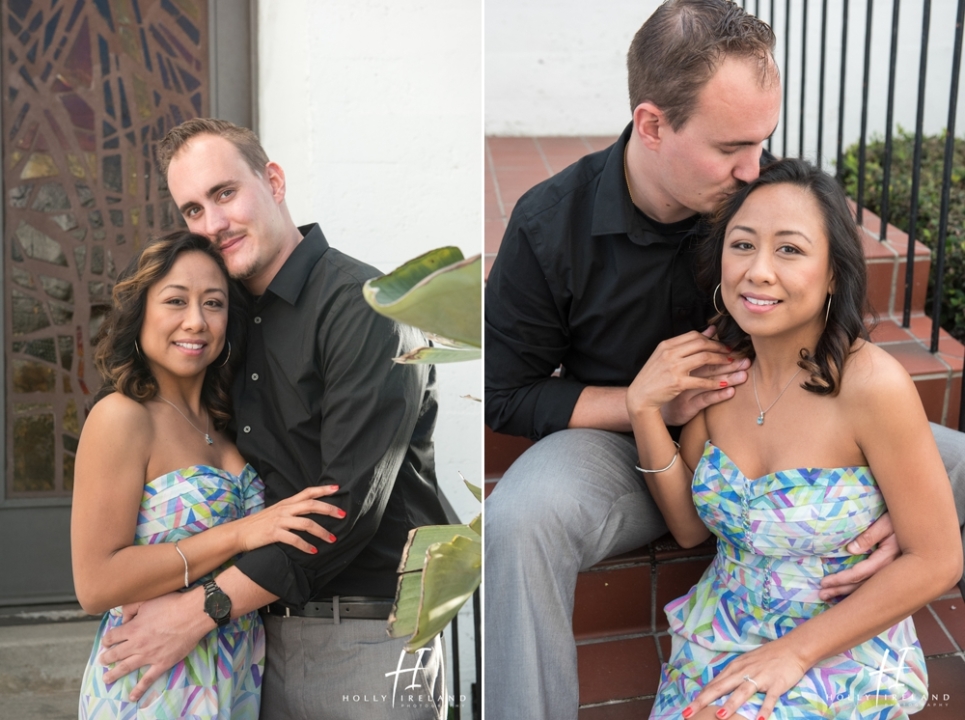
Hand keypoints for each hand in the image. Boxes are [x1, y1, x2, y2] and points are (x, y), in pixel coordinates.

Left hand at [99, 589, 211, 700]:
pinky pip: (148, 679)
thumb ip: (131, 608)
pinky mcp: (162, 663)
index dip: (107, 639)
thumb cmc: (171, 604)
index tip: (106, 642)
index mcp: (132, 628)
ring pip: (126, 667)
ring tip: (106, 679)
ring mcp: (149, 656)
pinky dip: (139, 689)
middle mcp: (137, 644)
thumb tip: (123, 618)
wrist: (192, 614)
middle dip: (107, 658)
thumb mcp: (147, 600)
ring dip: (114, 674)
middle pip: (116, 654)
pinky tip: (132, 696)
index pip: (112, 637)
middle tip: (102, 661)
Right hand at [239, 484, 343, 552]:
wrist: (238, 533)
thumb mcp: (276, 512)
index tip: (337, 488)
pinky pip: (294, 540)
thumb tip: (308, 510)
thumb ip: (291, 510)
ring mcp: (279, 521)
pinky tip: (313, 551)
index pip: (307, 492)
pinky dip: (306, 546)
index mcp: (286, 503)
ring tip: (332, 539)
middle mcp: (284, 509)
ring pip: (306, 523)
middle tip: (343, 515)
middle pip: (311, 505)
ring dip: (322, 532)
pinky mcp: (274, 534)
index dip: (322, 489)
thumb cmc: (259, 524)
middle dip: (329, 509)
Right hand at [627, 327, 747, 425]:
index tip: (721, 345)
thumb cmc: (653, 377)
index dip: (711, 339)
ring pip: (704, 359)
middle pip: (701, 344)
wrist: (639, 396)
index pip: (693, 335)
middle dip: (719, 348)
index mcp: (666, 345)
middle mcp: (669, 354)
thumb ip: (685, 344)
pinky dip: (714, 382)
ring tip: (731, 364)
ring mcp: (673, 368)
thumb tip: (710, 329)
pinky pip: (701, 381)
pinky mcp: (677, 383)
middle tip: (730, 353)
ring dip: (720, 361)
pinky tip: (724, 384)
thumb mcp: (665, 356)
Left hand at [683, 638, 807, 719]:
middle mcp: (743, 672)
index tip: (687, 710)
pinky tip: (760, 719)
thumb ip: (730, 676)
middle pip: (720, 687)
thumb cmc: (765, 657)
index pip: (713, 685)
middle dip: (703, 701)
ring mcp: (760, 677)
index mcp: (734, 668)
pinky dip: (764, 708)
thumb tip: (715, 689)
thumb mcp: (744, 663)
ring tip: (719, 716)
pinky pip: (770, 698)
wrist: (791, 648)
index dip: (699, 698)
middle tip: (688, 713)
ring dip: (731, 704)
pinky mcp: (776, 683)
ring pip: (742, 692)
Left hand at [819, 512, 898, 600]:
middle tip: (822, 595)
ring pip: (871, 589)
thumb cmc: (901, 518)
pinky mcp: (896, 573)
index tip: (824, 583)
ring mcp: (896, 573)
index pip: (860, 573)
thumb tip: (851, 550)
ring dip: (849, 594)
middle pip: (864, 586)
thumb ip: (869, 536)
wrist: (925, 523)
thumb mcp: (885, 523)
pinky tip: (851, 596)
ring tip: (830, 597)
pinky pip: (877, 585)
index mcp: (889, 558)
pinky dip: (862, 592)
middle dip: (842, 591)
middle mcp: (893, 570)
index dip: (841, 579)